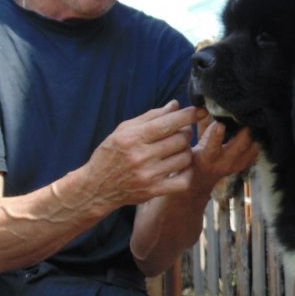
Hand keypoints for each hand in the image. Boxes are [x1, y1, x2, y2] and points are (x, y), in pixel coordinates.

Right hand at [81, 100, 197, 208]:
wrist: (97, 187)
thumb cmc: (112, 154)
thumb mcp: (124, 130)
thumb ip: (151, 116)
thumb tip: (176, 105)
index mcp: (132, 138)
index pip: (167, 124)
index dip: (187, 116)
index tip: (197, 111)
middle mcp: (141, 156)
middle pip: (180, 140)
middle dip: (186, 133)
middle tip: (182, 132)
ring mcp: (148, 175)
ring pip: (185, 158)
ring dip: (186, 151)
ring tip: (178, 150)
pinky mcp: (154, 191)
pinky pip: (183, 180)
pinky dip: (187, 172)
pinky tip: (180, 167)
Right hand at [180, 118, 259, 198]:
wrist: (200, 180)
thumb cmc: (193, 157)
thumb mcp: (192, 143)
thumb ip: (201, 127)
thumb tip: (207, 108)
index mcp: (206, 158)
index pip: (212, 147)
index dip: (216, 135)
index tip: (220, 124)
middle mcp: (222, 163)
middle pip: (238, 148)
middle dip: (244, 133)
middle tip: (248, 118)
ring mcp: (234, 166)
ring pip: (249, 151)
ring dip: (253, 137)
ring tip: (257, 122)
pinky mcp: (241, 166)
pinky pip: (253, 155)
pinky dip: (256, 144)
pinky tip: (259, 133)